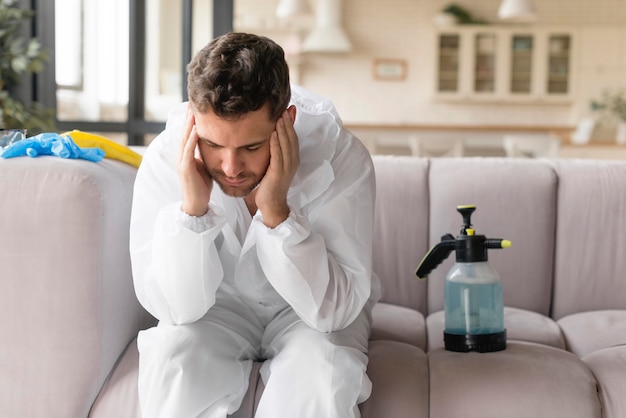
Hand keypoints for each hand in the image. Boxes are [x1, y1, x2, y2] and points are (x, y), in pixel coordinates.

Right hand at [178, 106, 212, 215]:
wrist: (196, 205)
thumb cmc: (201, 186)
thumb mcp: (204, 166)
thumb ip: (205, 154)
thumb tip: (213, 144)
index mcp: (186, 155)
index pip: (188, 133)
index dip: (191, 120)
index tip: (196, 106)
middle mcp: (181, 156)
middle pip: (185, 131)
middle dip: (188, 116)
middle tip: (192, 101)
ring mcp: (182, 162)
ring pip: (185, 138)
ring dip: (189, 123)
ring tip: (193, 110)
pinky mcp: (185, 169)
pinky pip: (188, 151)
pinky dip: (192, 138)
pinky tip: (196, 128)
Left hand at [255, 107, 299, 227]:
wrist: (271, 204)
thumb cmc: (270, 185)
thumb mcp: (274, 164)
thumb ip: (275, 151)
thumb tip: (272, 137)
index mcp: (292, 159)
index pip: (293, 138)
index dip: (291, 124)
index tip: (288, 110)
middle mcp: (292, 162)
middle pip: (292, 138)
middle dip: (288, 123)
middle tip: (285, 108)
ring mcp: (287, 168)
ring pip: (286, 145)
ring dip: (283, 130)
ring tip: (280, 116)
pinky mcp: (278, 173)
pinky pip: (278, 155)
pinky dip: (276, 143)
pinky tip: (273, 133)